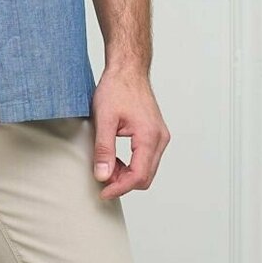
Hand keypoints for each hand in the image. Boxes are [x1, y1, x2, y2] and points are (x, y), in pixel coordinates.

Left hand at [91, 67, 169, 198]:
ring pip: (147, 170)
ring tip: (106, 168)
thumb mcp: (104, 119)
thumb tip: (103, 176)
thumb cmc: (117, 88)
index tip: (103, 193)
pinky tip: (115, 160)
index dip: (119, 188)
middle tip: (101, 180)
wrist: (128, 70)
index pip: (139, 176)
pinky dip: (131, 165)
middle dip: (123, 183)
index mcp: (149, 136)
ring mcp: (160, 136)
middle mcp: (160, 139)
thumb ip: (104, 149)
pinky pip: (146, 159)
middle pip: (145, 177)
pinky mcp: (155, 134)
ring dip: (127, 175)